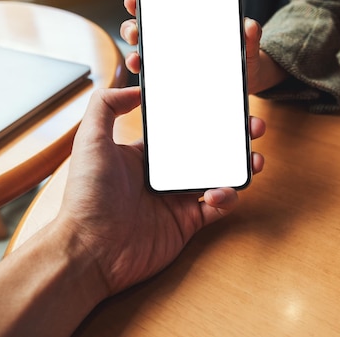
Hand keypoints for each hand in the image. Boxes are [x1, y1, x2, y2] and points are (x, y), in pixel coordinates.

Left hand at [56, 87, 265, 295]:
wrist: (90, 250)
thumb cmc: (86, 196)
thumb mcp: (90, 140)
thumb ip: (106, 106)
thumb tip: (134, 89)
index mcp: (145, 155)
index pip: (181, 130)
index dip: (204, 116)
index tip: (224, 102)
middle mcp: (164, 175)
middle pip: (208, 151)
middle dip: (233, 138)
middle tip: (253, 127)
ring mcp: (178, 199)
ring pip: (219, 176)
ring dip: (240, 165)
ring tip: (253, 159)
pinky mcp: (188, 223)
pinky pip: (218, 207)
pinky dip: (228, 198)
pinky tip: (221, 192)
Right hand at [120, 0, 286, 93]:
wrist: (250, 78)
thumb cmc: (245, 54)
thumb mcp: (249, 44)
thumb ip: (251, 35)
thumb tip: (250, 25)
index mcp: (190, 23)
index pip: (161, 9)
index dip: (143, 2)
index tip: (133, 1)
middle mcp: (175, 41)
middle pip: (145, 30)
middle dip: (132, 28)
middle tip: (135, 31)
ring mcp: (173, 61)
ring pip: (145, 55)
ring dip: (135, 56)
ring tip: (137, 59)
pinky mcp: (175, 80)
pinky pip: (157, 79)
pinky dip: (147, 78)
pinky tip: (145, 80)